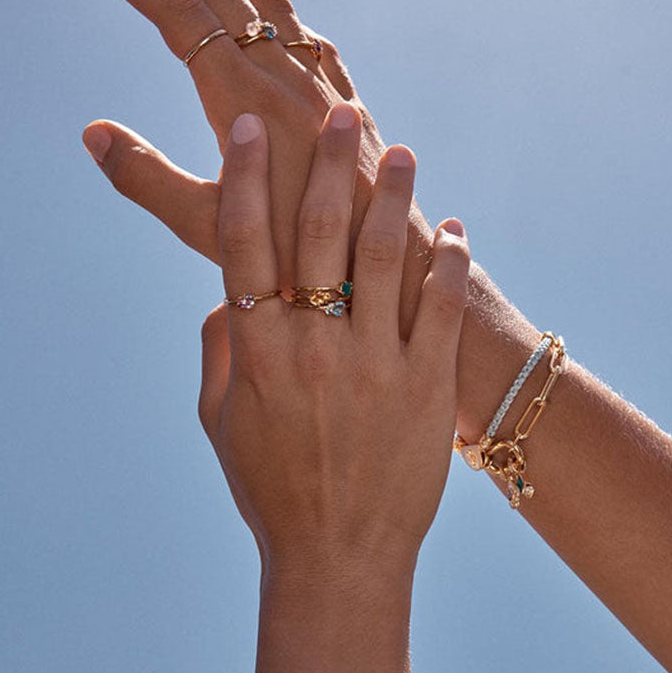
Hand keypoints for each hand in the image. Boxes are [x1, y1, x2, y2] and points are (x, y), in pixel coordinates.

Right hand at [80, 0, 395, 288]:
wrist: (383, 268)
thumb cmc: (296, 259)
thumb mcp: (209, 226)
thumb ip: (148, 179)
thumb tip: (94, 133)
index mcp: (245, 101)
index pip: (178, 16)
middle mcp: (288, 81)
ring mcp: (325, 90)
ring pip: (273, 9)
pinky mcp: (351, 108)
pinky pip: (312, 40)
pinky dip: (282, 12)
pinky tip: (276, 13)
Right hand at [196, 104, 468, 672]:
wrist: (339, 557)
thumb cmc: (274, 489)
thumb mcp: (222, 422)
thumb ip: (219, 351)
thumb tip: (227, 296)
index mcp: (258, 352)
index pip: (243, 244)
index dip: (244, 179)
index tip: (250, 131)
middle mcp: (314, 348)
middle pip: (318, 234)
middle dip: (327, 166)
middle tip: (340, 116)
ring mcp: (375, 365)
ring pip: (385, 258)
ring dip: (393, 197)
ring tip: (401, 151)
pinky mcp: (425, 387)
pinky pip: (439, 309)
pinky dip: (447, 263)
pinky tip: (452, 231)